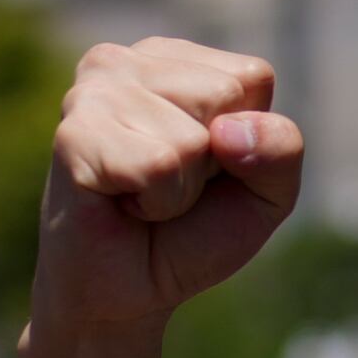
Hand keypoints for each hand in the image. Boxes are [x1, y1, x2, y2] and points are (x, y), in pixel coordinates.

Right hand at [34, 41, 305, 338]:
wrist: (127, 298)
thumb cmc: (190, 236)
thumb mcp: (264, 194)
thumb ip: (282, 150)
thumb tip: (229, 132)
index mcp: (173, 60)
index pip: (253, 78)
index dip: (245, 143)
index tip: (204, 171)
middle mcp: (128, 61)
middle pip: (225, 97)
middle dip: (212, 165)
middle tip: (168, 188)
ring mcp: (95, 91)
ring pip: (192, 138)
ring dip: (181, 191)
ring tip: (142, 198)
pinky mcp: (75, 134)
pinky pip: (159, 167)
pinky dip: (157, 204)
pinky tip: (122, 204)